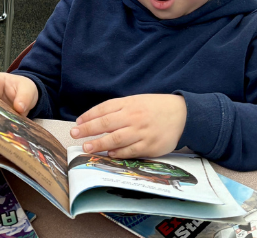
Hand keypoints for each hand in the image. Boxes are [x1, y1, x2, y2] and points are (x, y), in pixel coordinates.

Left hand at [70, 94, 186, 158]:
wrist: (182, 114)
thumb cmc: (154, 108)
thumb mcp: (135, 101)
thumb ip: (117, 109)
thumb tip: (94, 119)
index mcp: (129, 103)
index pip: (104, 109)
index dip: (89, 116)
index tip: (77, 123)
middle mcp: (133, 117)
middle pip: (106, 124)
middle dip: (88, 130)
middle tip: (74, 134)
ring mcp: (142, 132)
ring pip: (116, 139)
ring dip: (100, 144)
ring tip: (87, 147)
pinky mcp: (150, 146)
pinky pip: (131, 151)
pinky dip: (119, 153)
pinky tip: (109, 154)